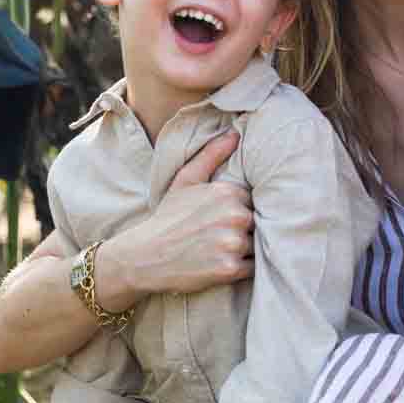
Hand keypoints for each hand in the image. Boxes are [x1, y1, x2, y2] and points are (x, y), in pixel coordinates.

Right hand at [98, 132, 251, 307]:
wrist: (144, 256)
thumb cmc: (167, 217)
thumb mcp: (185, 180)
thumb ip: (211, 155)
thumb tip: (235, 133)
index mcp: (229, 192)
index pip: (254, 201)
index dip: (241, 210)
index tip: (223, 218)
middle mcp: (235, 215)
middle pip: (258, 224)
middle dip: (245, 231)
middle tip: (220, 237)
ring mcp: (233, 243)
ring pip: (256, 246)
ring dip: (245, 251)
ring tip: (220, 251)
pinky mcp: (230, 269)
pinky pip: (252, 268)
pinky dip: (242, 268)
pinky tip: (221, 264)